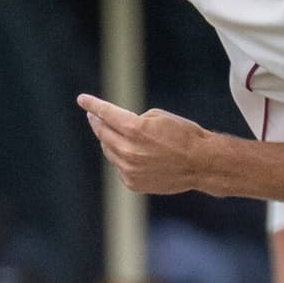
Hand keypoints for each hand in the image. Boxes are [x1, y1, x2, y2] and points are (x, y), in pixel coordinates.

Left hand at [80, 95, 219, 195]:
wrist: (201, 164)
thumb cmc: (184, 135)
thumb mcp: (158, 117)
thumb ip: (133, 120)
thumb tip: (118, 126)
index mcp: (135, 129)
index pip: (106, 114)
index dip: (92, 105)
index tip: (82, 99)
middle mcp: (128, 151)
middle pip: (103, 133)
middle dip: (97, 122)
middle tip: (94, 116)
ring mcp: (129, 169)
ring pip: (109, 150)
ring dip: (110, 140)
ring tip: (116, 133)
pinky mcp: (132, 183)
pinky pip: (120, 166)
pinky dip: (122, 158)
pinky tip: (133, 154)